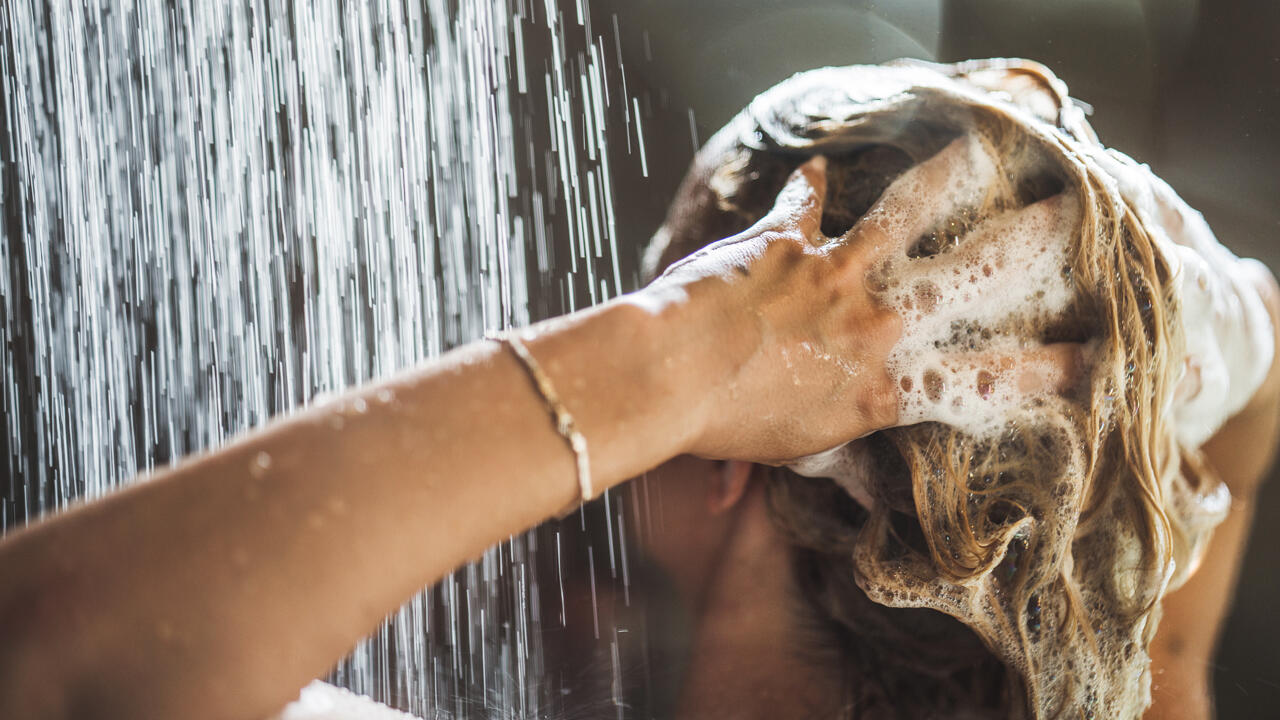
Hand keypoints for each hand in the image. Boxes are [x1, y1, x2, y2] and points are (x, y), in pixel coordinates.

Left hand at [647, 135, 1082, 465]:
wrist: (669, 380)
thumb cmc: (728, 429)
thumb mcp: (798, 455)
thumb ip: (841, 458)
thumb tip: (863, 490)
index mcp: (883, 387)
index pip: (984, 379)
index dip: (1047, 368)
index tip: (1094, 356)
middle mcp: (875, 324)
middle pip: (973, 276)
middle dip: (1031, 244)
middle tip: (1070, 218)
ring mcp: (836, 274)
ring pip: (909, 211)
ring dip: (947, 177)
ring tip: (978, 151)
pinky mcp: (789, 240)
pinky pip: (804, 201)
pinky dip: (807, 186)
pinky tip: (814, 166)